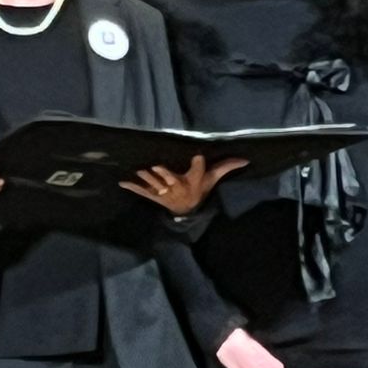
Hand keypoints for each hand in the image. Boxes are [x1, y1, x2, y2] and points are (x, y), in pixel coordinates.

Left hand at [122, 154, 245, 215]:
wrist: (185, 211)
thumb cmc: (199, 190)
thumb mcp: (213, 180)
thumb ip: (226, 167)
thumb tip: (245, 159)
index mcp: (193, 182)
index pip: (198, 172)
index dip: (198, 164)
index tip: (198, 155)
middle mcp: (179, 187)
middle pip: (172, 180)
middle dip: (165, 174)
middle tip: (157, 165)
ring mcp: (164, 192)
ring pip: (155, 184)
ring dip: (147, 178)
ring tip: (138, 169)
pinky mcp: (153, 195)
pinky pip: (142, 191)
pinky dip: (132, 187)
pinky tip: (122, 181)